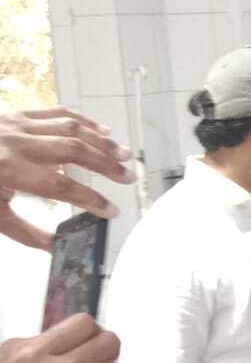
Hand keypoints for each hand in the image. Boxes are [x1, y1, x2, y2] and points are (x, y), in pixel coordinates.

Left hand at [0, 108, 134, 249]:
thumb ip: (26, 233)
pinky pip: (57, 113)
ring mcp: (17, 124)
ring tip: (124, 154)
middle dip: (105, 165)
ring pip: (70, 127)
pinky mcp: (16, 114)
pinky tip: (102, 130)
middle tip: (128, 178)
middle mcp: (16, 143)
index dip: (90, 199)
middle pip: (73, 150)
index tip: (110, 211)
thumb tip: (57, 248)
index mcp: (8, 170)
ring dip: (101, 141)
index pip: (61, 186)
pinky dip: (84, 121)